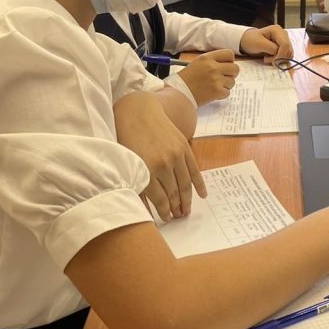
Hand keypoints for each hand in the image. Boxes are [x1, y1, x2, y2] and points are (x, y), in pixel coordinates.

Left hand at [114, 91, 206, 220]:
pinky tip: (202, 195)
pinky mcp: (183, 147)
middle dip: (176, 208)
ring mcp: (176, 155)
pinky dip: (199, 183)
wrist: (138, 110)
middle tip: (178, 217)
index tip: (167, 218)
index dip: (164, 211)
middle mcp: (163, 164)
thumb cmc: (126, 137)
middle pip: (173, 193)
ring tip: (187, 211)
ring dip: (187, 200)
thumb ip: (135, 185)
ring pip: (184, 184)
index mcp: (146, 170)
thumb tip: (142, 209)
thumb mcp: (126, 162)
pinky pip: (194, 169)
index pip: (160, 199)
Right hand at [178, 49, 239, 105]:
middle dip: (232, 74)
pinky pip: (228, 92)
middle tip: (225, 77)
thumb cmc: (186, 79)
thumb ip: (212, 61)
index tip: (226, 65)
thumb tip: (228, 64)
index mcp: (207, 58)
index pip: (229, 54)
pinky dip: (222, 94)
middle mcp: (213, 67)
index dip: (230, 61)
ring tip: (215, 86)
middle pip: (235, 68)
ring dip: (226, 85)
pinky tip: (213, 93)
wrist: (179, 93)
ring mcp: (216, 79)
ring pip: (232, 81)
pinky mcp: (217, 91)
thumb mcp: (197, 63)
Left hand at [239, 25, 292, 63]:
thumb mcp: (259, 44)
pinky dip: (280, 59)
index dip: (280, 55)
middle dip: (279, 57)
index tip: (272, 61)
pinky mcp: (284, 46)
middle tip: (267, 59)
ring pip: (289, 54)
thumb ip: (271, 48)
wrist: (247, 41)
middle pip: (289, 49)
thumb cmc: (251, 41)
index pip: (285, 44)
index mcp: (277, 30)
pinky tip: (271, 58)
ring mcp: (284, 40)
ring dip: (279, 59)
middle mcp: (283, 34)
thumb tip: (280, 54)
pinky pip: (286, 56)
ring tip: (267, 58)